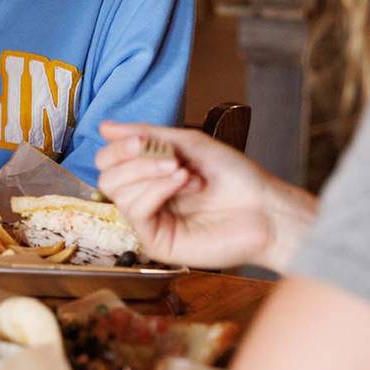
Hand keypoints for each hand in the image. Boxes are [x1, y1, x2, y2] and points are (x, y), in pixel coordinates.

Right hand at [95, 122, 315, 271]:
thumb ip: (147, 135)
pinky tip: (182, 181)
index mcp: (150, 176)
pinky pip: (136, 211)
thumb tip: (104, 127)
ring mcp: (150, 222)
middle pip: (107, 177)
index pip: (109, 162)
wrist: (266, 207)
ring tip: (185, 172)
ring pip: (118, 193)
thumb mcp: (188, 144)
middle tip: (167, 155)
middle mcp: (146, 200)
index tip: (141, 139)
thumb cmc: (236, 176)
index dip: (119, 148)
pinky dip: (157, 189)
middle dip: (133, 160)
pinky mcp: (157, 242)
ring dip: (151, 173)